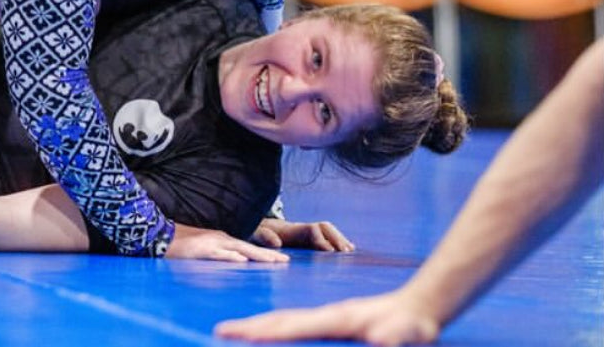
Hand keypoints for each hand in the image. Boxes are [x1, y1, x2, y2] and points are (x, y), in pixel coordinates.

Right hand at [167, 223, 289, 262]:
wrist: (160, 234)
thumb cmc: (181, 244)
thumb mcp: (204, 249)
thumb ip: (218, 254)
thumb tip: (233, 263)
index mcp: (222, 240)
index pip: (247, 248)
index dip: (264, 253)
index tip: (281, 259)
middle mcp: (220, 240)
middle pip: (249, 248)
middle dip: (268, 255)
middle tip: (286, 262)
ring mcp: (212, 244)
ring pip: (239, 249)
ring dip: (257, 255)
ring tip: (274, 261)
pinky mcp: (201, 250)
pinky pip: (219, 254)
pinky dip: (231, 257)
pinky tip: (243, 261)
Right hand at [213, 290, 441, 344]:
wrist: (424, 303)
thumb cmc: (416, 325)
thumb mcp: (411, 333)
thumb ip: (395, 335)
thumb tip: (380, 340)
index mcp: (337, 319)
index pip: (293, 326)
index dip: (264, 332)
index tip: (237, 334)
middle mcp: (328, 314)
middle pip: (281, 319)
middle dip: (250, 326)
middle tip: (220, 331)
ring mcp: (331, 315)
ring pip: (288, 320)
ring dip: (261, 325)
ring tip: (239, 331)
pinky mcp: (336, 321)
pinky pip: (299, 325)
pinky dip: (279, 328)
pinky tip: (275, 333)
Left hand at [250, 217, 353, 251]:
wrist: (257, 228)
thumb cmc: (257, 233)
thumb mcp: (256, 234)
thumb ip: (264, 237)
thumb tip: (277, 244)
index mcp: (292, 229)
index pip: (313, 230)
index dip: (321, 240)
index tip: (329, 252)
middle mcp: (302, 228)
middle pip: (324, 227)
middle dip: (337, 238)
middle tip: (346, 252)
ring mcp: (306, 231)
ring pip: (328, 230)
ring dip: (340, 239)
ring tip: (350, 252)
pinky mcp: (308, 237)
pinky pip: (326, 235)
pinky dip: (338, 241)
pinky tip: (349, 250)